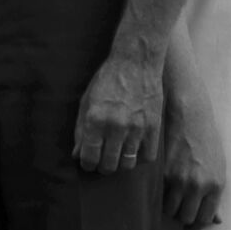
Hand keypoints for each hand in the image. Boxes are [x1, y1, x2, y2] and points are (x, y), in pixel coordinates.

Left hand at [73, 46, 163, 175]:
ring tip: (118, 156)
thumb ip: (80, 129)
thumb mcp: (86, 101)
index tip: (88, 163)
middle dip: (102, 167)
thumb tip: (77, 154)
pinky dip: (140, 158)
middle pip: (109, 165)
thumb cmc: (107, 80)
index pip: (89, 157)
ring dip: (120, 164)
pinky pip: (148, 156)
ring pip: (128, 164)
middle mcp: (115, 126)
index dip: (87, 165)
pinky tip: (134, 150)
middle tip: (102, 161)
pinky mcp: (153, 127)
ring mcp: (136, 128)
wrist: (135, 62)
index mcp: (95, 120)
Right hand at [158, 64, 224, 229]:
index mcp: (215, 185)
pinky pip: (158, 194)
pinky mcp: (162, 172)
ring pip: (168, 209)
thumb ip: (215, 194)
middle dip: (181, 215)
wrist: (189, 116)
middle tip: (179, 207)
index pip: (203, 218)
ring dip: (168, 206)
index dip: (195, 224)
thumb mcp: (219, 168)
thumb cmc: (206, 141)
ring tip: (170, 195)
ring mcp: (178, 180)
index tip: (189, 226)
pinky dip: (159, 194)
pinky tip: (162, 185)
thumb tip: (216, 220)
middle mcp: (198, 186)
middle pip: (184, 217)